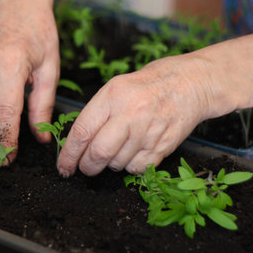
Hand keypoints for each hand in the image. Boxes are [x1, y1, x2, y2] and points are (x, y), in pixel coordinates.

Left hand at [57, 54, 214, 175]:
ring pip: (117, 164)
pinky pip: (137, 168)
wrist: (189, 84)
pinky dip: (129, 167)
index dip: (69, 154)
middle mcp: (130, 114)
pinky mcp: (163, 146)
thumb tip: (77, 142)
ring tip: (115, 150)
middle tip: (84, 168)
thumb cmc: (147, 85)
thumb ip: (97, 112)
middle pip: (98, 153)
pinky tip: (132, 153)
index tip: (63, 165)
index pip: (83, 131)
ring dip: (109, 165)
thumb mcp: (116, 87)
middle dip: (86, 167)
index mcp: (113, 96)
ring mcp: (148, 132)